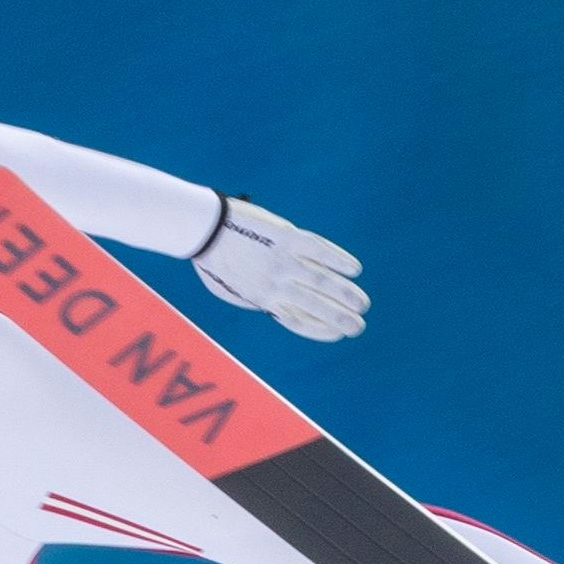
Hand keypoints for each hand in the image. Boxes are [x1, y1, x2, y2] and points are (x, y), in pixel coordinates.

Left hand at [193, 198, 368, 341]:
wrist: (200, 229)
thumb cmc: (211, 260)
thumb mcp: (228, 289)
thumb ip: (253, 298)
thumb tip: (272, 306)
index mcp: (261, 299)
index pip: (298, 320)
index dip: (320, 330)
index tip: (338, 334)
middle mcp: (275, 284)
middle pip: (314, 306)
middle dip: (340, 318)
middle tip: (358, 327)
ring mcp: (281, 261)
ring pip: (321, 281)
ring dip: (346, 294)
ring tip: (363, 304)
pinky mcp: (285, 238)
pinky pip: (318, 249)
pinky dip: (338, 259)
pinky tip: (355, 269)